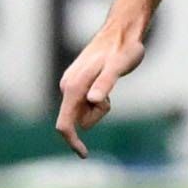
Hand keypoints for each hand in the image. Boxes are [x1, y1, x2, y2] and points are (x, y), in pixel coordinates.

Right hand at [55, 23, 146, 157]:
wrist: (121, 31)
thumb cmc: (123, 49)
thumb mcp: (118, 67)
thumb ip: (105, 84)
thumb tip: (92, 101)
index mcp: (73, 86)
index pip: (65, 123)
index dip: (72, 142)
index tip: (85, 155)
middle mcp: (67, 86)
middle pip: (77, 120)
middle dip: (95, 116)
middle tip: (110, 98)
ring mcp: (71, 84)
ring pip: (84, 111)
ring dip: (98, 108)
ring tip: (109, 86)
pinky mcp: (78, 83)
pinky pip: (87, 103)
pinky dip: (98, 100)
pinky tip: (105, 84)